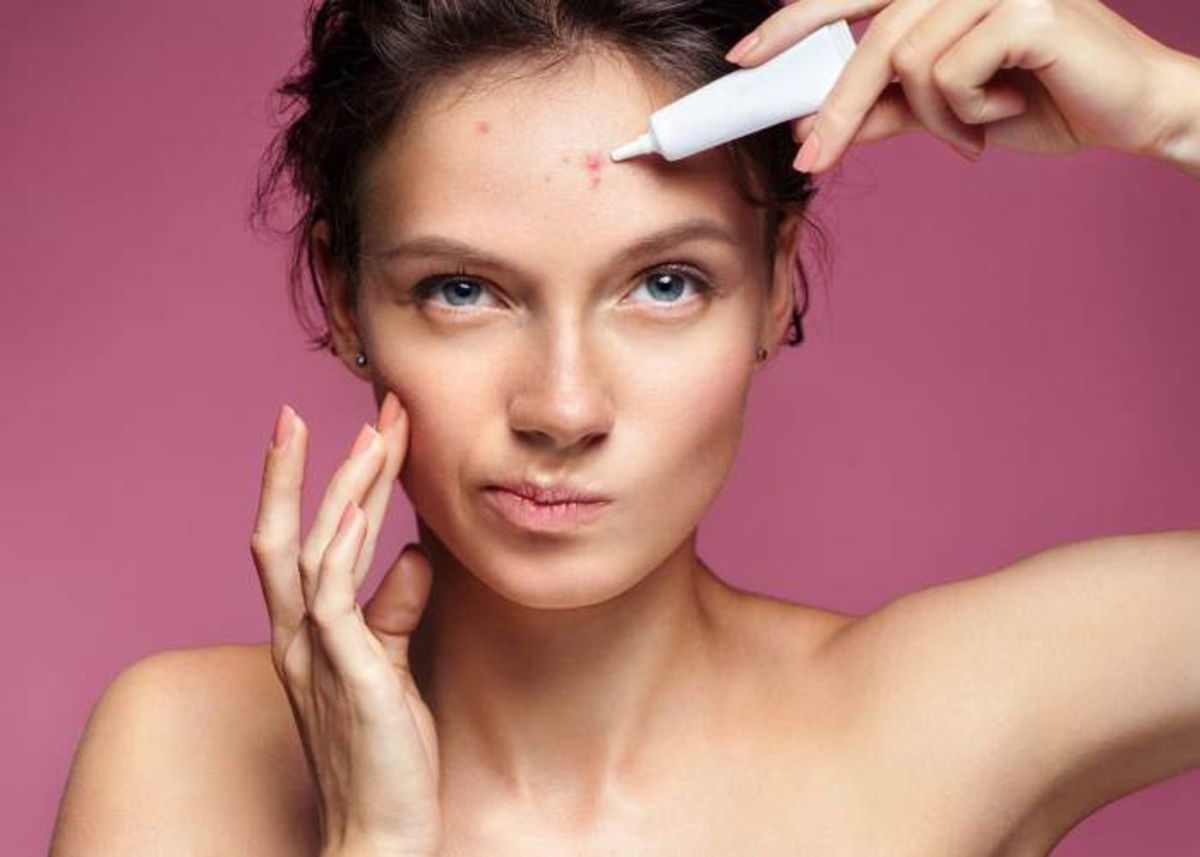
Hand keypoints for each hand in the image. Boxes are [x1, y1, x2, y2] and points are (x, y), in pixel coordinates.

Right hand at [250, 392, 440, 856]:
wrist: (381, 828)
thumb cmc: (387, 752)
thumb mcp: (393, 665)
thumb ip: (395, 610)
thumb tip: (412, 553)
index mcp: (304, 634)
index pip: (297, 543)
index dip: (311, 486)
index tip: (344, 434)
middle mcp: (296, 635)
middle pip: (286, 532)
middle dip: (311, 466)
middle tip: (357, 410)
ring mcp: (314, 651)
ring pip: (313, 547)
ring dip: (345, 485)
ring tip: (375, 433)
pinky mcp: (346, 668)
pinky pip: (334, 591)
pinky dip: (345, 542)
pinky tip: (369, 503)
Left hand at [727, 0, 1194, 171]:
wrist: (1129, 112)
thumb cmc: (1040, 100)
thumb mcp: (945, 109)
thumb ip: (885, 108)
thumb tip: (813, 125)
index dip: (795, 22)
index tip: (745, 59)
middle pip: (871, 38)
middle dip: (836, 109)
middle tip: (809, 162)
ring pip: (908, 64)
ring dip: (934, 118)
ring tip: (975, 130)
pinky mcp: (1025, 5)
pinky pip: (949, 74)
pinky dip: (966, 114)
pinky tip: (1005, 112)